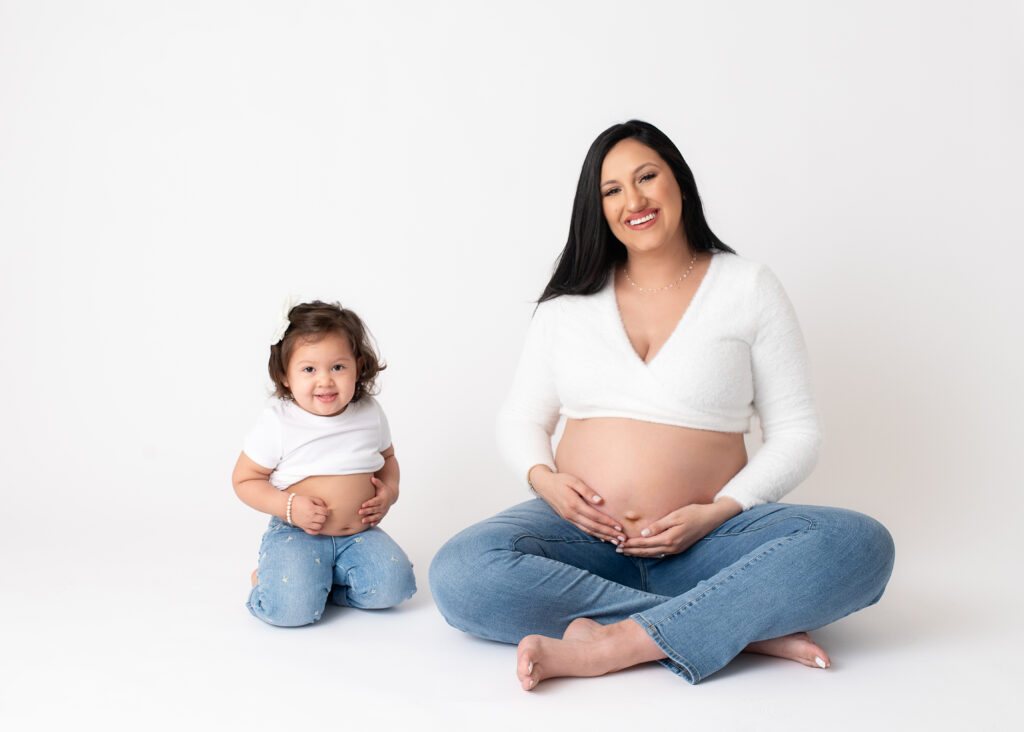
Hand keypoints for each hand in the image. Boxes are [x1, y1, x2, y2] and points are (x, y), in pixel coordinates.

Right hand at [291, 495, 328, 534]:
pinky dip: (316, 531)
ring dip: (320, 523)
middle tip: (321, 514)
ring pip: (319, 526)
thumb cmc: (300, 501)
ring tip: (318, 520)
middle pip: (323, 519)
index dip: (326, 511)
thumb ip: (319, 501)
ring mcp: (307, 523)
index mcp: (312, 509)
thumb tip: (325, 507)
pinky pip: (312, 532)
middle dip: (323, 516)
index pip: (324, 512)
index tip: (324, 510)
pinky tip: (316, 526)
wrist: (288, 507)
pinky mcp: (303, 527)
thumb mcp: (310, 498)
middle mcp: (310, 517)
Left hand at [359, 476, 395, 525]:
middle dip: (367, 511)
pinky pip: (379, 520)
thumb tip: (372, 478)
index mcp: (382, 499)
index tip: (362, 504)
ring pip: (376, 516)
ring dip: (370, 519)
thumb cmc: (383, 490)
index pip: (375, 502)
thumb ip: (377, 482)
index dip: (369, 503)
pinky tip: (370, 524)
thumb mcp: (381, 486)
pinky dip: (375, 522)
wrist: (391, 496)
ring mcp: (383, 511)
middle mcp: (383, 506)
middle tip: (359, 512)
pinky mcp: (382, 515)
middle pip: (374, 509)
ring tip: (362, 521)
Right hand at [530, 467, 623, 543]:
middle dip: (609, 534)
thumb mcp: (573, 481)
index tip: (619, 527)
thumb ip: (587, 491)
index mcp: (573, 504)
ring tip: (616, 542)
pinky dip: (594, 534)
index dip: (607, 523)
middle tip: (622, 540)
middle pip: (593, 527)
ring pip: (589, 530)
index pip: (594, 516)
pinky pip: (583, 529)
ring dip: (603, 537)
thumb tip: (600, 501)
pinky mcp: (568, 519)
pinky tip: (602, 538)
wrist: (543, 485)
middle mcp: (571, 514)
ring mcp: (569, 518)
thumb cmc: (561, 480)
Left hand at [620, 499, 740, 557]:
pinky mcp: (679, 548)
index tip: (619, 543)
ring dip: (639, 553)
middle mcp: (672, 547)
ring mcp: (676, 549)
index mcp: (669, 538)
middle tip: (618, 550)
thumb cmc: (693, 512)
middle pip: (647, 551)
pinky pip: (660, 553)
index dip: (631, 544)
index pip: (645, 543)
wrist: (712, 518)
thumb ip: (659, 525)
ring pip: (653, 554)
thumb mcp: (675, 515)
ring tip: (627, 552)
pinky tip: (643, 552)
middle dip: (632, 551)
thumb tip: (643, 533)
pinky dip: (649, 553)